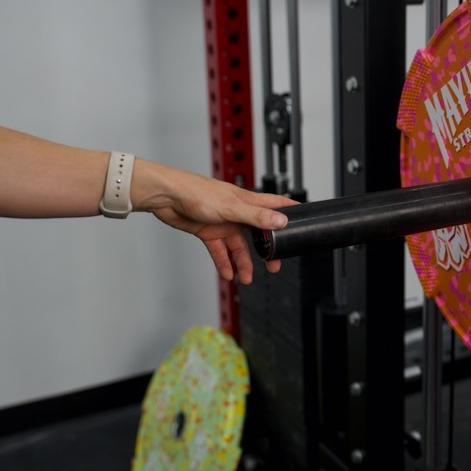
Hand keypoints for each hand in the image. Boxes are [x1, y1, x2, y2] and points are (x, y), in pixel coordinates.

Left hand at [133, 161, 295, 283]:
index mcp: (248, 201)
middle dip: (267, 250)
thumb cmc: (196, 192)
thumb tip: (281, 221)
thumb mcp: (232, 207)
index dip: (290, 212)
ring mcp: (223, 222)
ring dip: (243, 262)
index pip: (276, 204)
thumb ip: (257, 216)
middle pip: (259, 233)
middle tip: (274, 265)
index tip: (305, 220)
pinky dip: (224, 263)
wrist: (166, 197)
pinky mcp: (209, 231)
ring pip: (239, 246)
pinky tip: (228, 274)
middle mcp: (238, 212)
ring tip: (247, 278)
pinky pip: (220, 251)